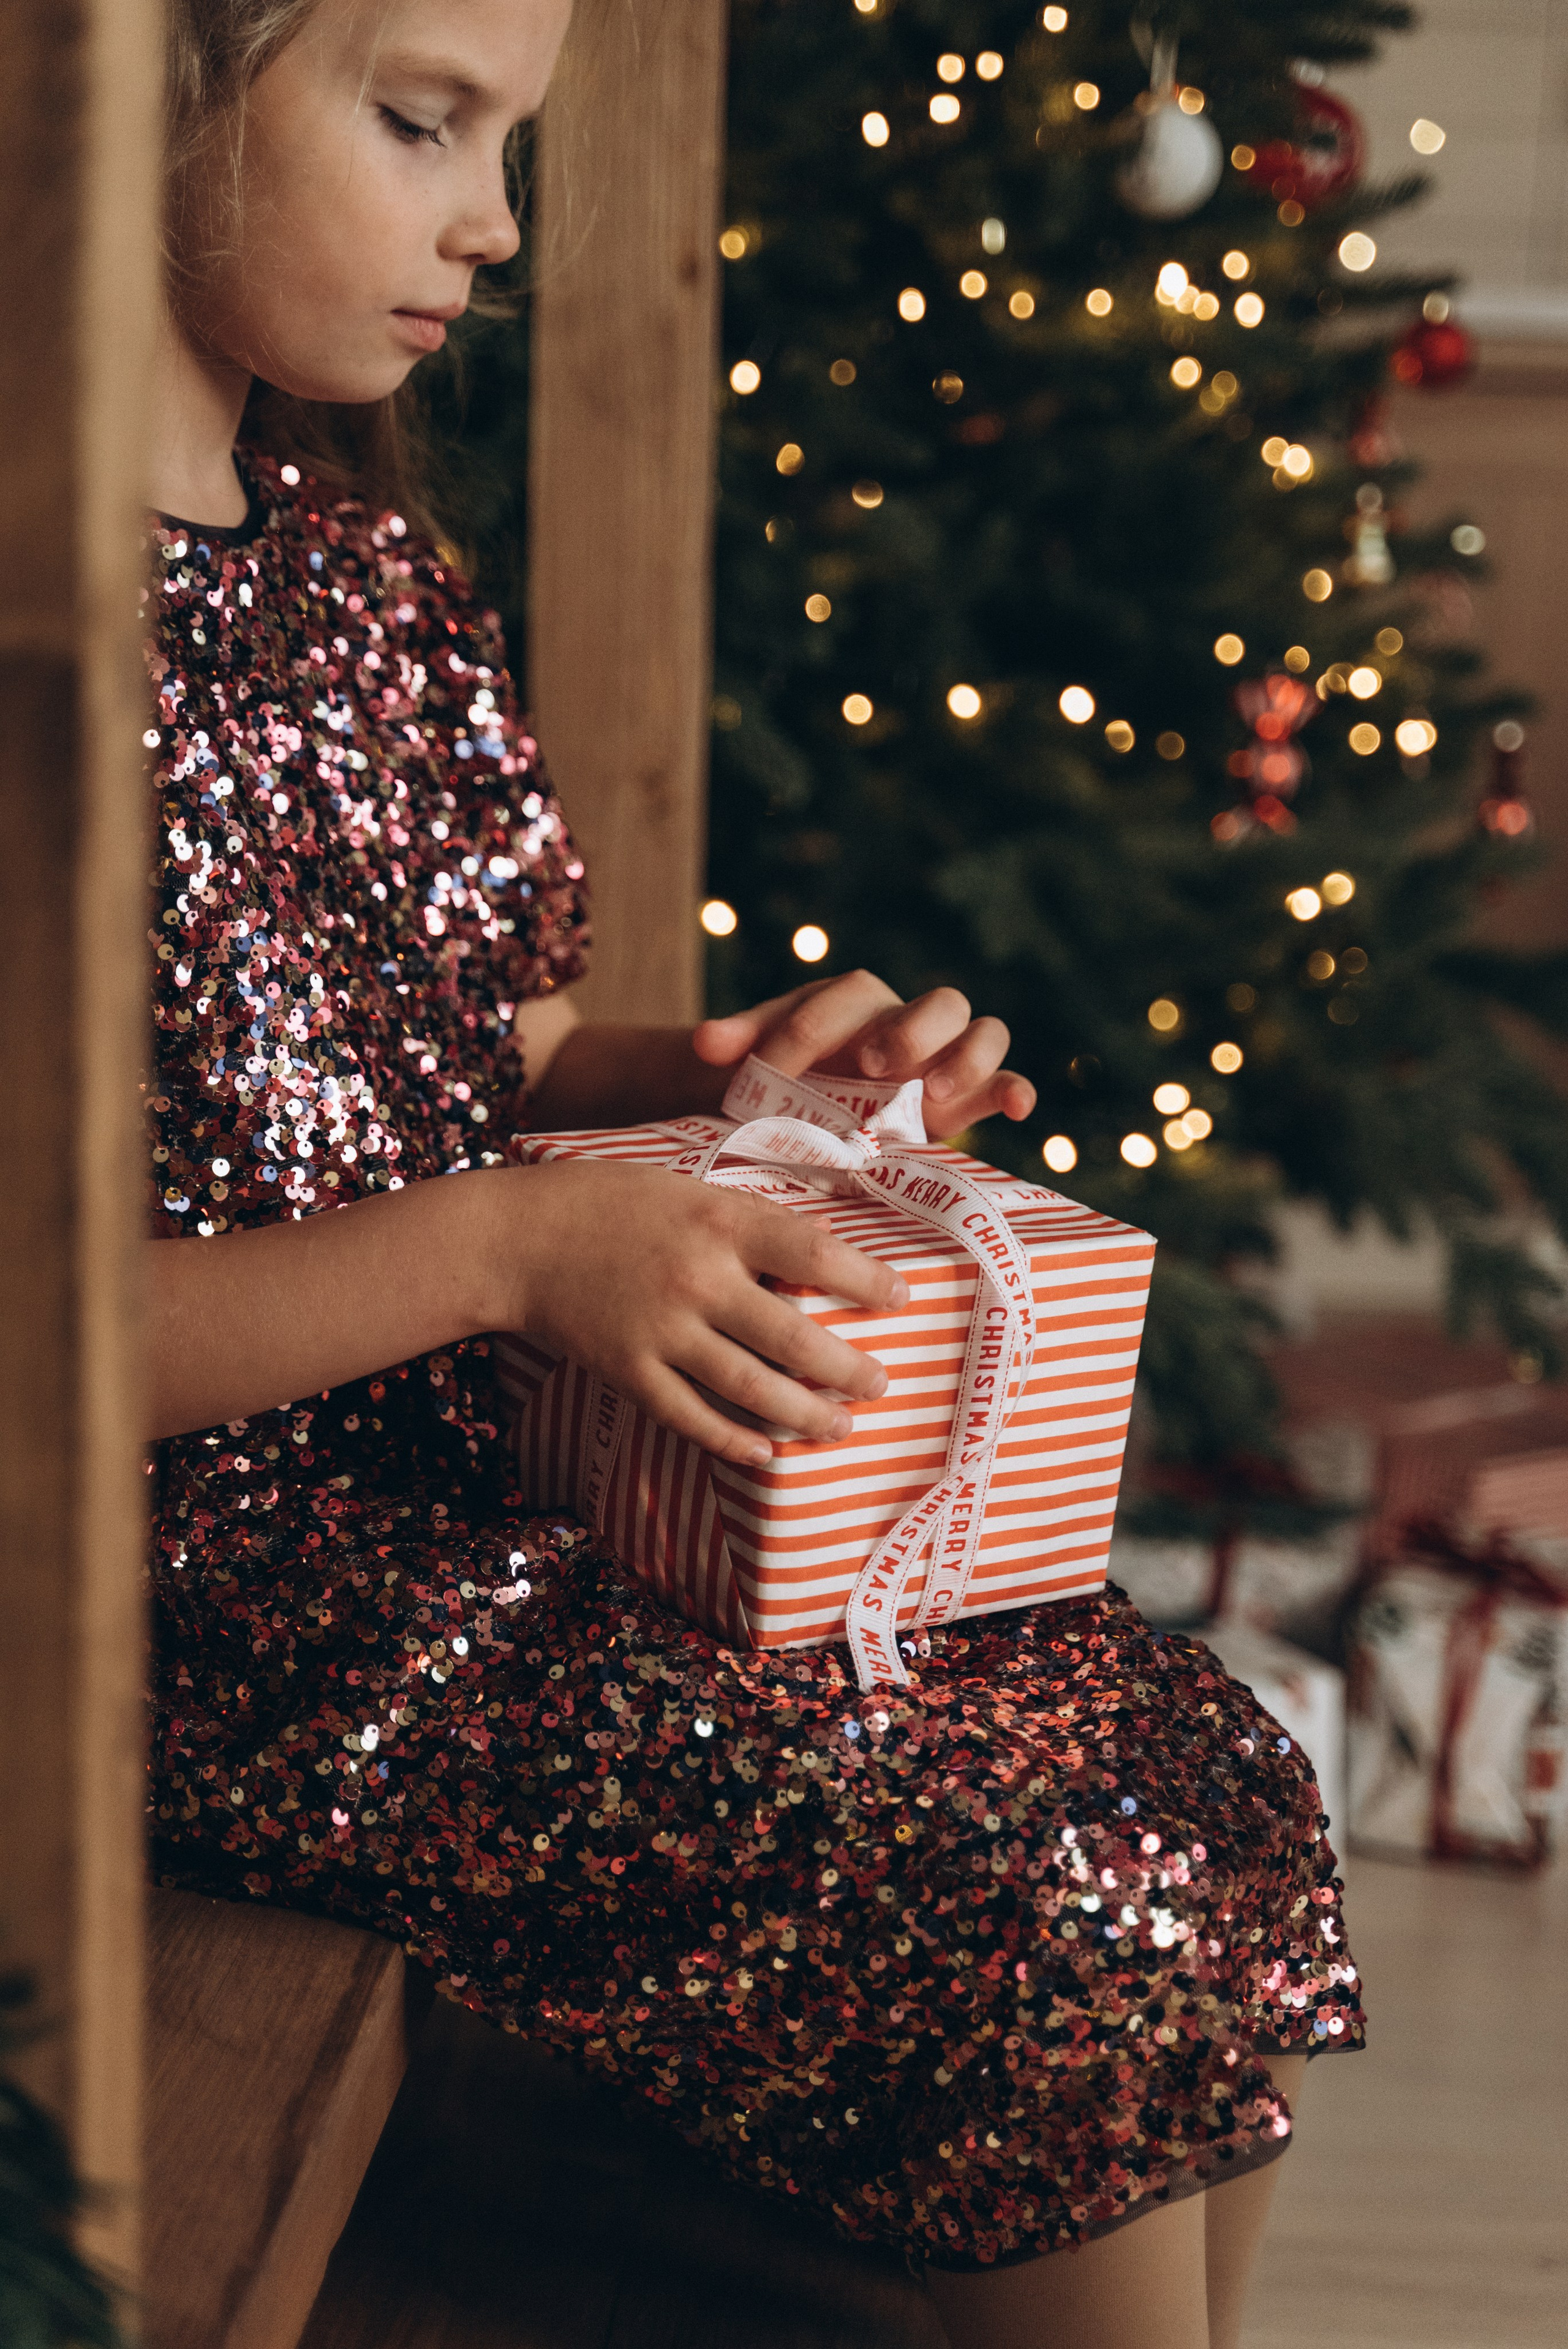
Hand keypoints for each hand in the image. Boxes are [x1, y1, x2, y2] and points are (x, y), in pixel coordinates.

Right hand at [496, 1157, 908, 1465]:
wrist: (521, 1237)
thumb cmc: (611, 1203)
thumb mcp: (689, 1189)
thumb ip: (748, 1222)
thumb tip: (819, 1255)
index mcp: (719, 1220)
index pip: (813, 1252)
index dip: (865, 1280)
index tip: (901, 1299)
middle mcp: (697, 1277)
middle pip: (794, 1338)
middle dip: (848, 1369)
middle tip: (880, 1383)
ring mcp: (662, 1330)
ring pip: (752, 1389)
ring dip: (805, 1415)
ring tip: (839, 1427)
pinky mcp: (629, 1370)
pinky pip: (692, 1418)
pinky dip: (734, 1441)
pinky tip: (765, 1451)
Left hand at [692, 970, 1035, 1139]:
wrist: (811, 1113)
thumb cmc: (786, 1077)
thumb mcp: (757, 1056)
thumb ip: (738, 1042)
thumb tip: (703, 1043)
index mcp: (856, 1002)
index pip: (846, 997)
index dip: (811, 1029)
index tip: (775, 1069)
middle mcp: (911, 1022)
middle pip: (938, 1001)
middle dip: (908, 1031)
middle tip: (871, 1065)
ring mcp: (947, 1059)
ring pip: (984, 1031)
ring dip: (965, 1057)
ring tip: (932, 1092)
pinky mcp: (970, 1099)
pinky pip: (1007, 1081)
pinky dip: (1016, 1089)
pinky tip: (1017, 1106)